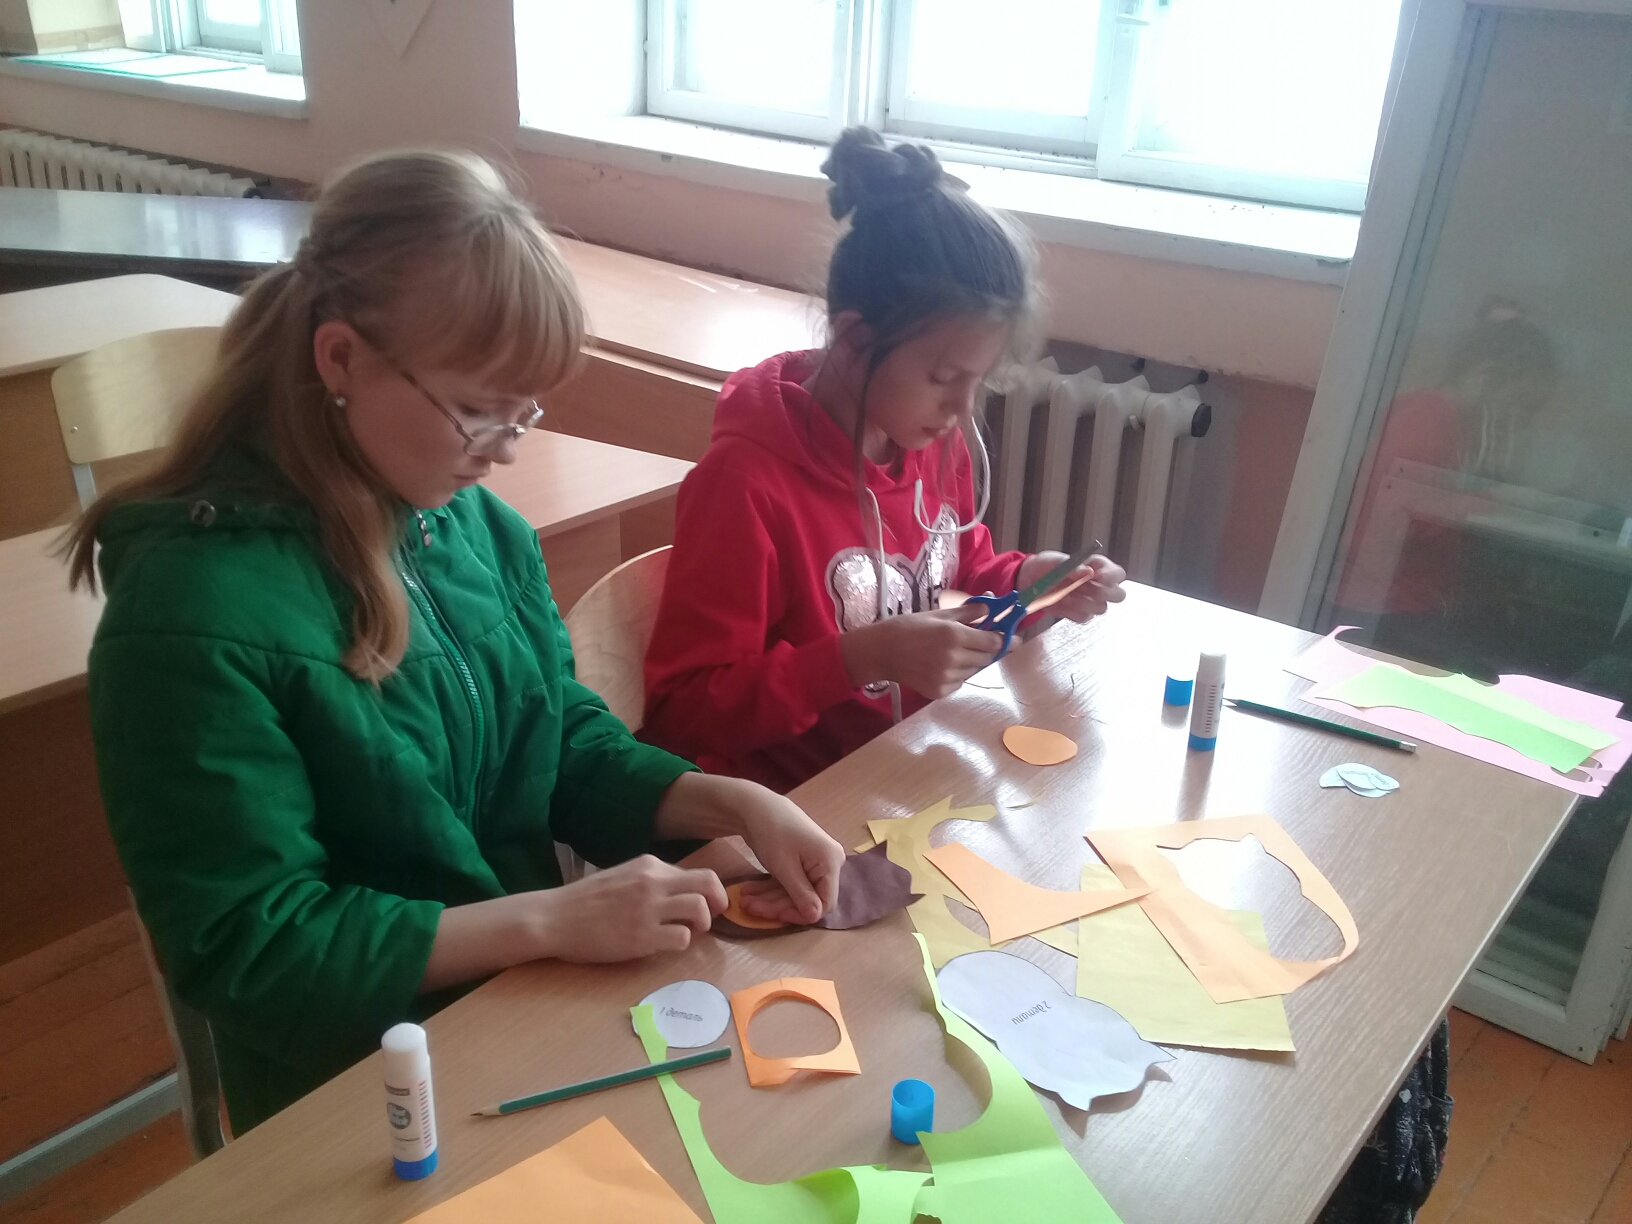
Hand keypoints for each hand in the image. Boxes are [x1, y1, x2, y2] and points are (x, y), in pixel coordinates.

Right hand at [420, 854, 729, 990]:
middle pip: (709, 883)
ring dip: (702, 924)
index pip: (697, 872)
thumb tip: (679, 892)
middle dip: (718, 902)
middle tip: (710, 918)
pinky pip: (682, 938)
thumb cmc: (584, 901)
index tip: (704, 905)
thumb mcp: (621, 877)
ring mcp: (648, 908)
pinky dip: (681, 943)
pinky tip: (665, 945)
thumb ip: (649, 880)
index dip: (707, 891)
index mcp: (649, 865)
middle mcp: (653, 881)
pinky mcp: (643, 936)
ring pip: (700, 909)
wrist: (553, 918)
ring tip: (688, 933)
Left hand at [652, 774, 843, 924]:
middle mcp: (828, 863)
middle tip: (749, 907)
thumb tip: (815, 917)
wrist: (756, 805)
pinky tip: (749, 891)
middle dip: (777, 905)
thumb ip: (801, 893)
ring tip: (744, 899)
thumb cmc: (772, 831)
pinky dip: (770, 889)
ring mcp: (816, 862)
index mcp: (831, 861)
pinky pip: (790, 882)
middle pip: (807, 898)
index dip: (801, 914)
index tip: (776, 917)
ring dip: (769, 899)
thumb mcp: (784, 866)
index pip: (825, 902)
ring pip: (795, 892)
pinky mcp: (802, 862)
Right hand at [841, 606, 1003, 698]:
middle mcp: (953, 658)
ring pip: (974, 670)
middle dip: (986, 649)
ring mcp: (947, 677)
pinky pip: (960, 682)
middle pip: (987, 658)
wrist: (881, 651)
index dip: (1003, 639)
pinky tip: (940, 665)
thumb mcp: (939, 615)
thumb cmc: (909, 627)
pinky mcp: (940, 691)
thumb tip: (991, 606)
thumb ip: (968, 613)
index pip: (993, 642)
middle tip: (977, 642)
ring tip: (952, 652)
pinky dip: (958, 674)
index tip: (1010, 637)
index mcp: (954, 635)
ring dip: (971, 661)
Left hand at [1019, 552, 1126, 622]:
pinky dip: (1072, 611)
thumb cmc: (1047, 565)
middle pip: (1119, 595)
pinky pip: (1084, 618)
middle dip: (1104, 593)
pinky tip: (1061, 602)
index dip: (1111, 576)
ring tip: (1065, 594)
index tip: (1097, 576)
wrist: (1030, 580)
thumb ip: (1071, 565)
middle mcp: (1100, 585)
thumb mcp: (1055, 560)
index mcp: (1099, 567)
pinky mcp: (1080, 613)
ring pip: (1101, 608)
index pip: (1118, 573)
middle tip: (1084, 588)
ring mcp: (1092, 601)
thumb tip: (1088, 572)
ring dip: (1083, 603)